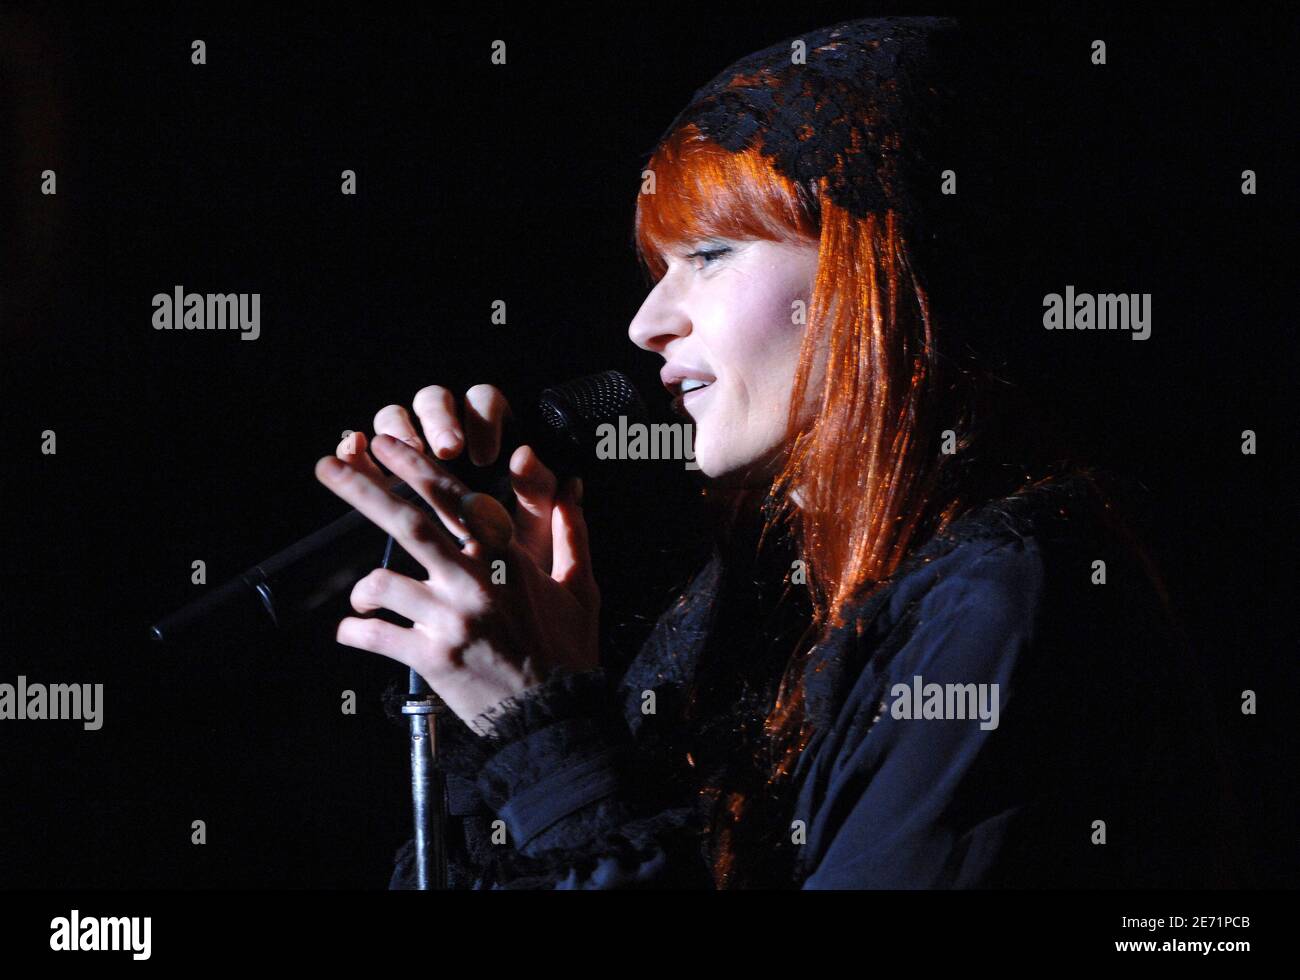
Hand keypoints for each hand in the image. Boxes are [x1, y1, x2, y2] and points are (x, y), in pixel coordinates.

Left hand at [318, 388, 599, 732]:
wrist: (553, 717)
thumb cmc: (568, 654)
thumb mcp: (581, 590)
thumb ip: (572, 537)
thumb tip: (572, 493)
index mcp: (507, 558)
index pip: (454, 500)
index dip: (416, 468)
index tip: (387, 445)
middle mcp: (475, 581)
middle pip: (409, 523)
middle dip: (362, 490)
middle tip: (327, 466)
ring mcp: (451, 618)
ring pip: (383, 581)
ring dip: (363, 587)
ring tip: (361, 600)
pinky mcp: (432, 657)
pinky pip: (376, 635)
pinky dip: (356, 631)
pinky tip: (353, 631)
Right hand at [335, 384, 563, 570]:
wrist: (487, 595)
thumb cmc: (515, 553)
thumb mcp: (531, 529)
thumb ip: (535, 494)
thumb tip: (524, 455)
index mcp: (490, 433)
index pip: (483, 403)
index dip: (482, 421)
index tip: (485, 457)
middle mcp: (447, 431)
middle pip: (434, 401)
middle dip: (437, 420)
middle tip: (447, 448)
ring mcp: (409, 449)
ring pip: (396, 417)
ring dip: (396, 430)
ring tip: (401, 454)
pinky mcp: (379, 471)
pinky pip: (362, 447)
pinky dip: (356, 448)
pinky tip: (355, 454)